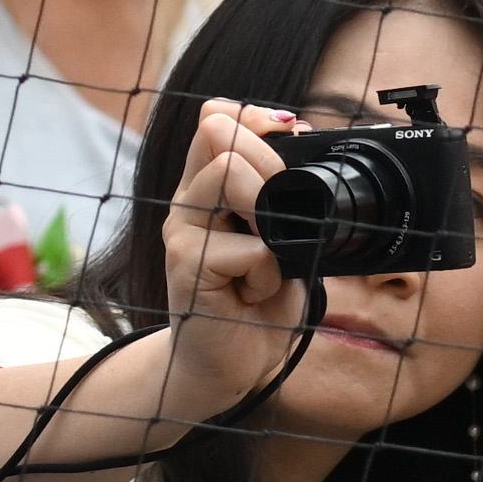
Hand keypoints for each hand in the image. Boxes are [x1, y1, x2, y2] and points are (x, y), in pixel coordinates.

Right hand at [152, 100, 329, 407]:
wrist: (233, 365)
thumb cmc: (257, 303)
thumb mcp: (279, 237)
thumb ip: (279, 194)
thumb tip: (300, 134)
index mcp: (207, 188)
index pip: (215, 119)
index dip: (252, 116)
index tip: (288, 134)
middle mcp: (187, 202)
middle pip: (223, 135)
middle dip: (272, 165)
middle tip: (282, 218)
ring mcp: (182, 231)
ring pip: (230, 175)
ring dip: (270, 215)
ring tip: (270, 256)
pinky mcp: (186, 265)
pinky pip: (248, 246)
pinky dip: (269, 271)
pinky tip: (257, 291)